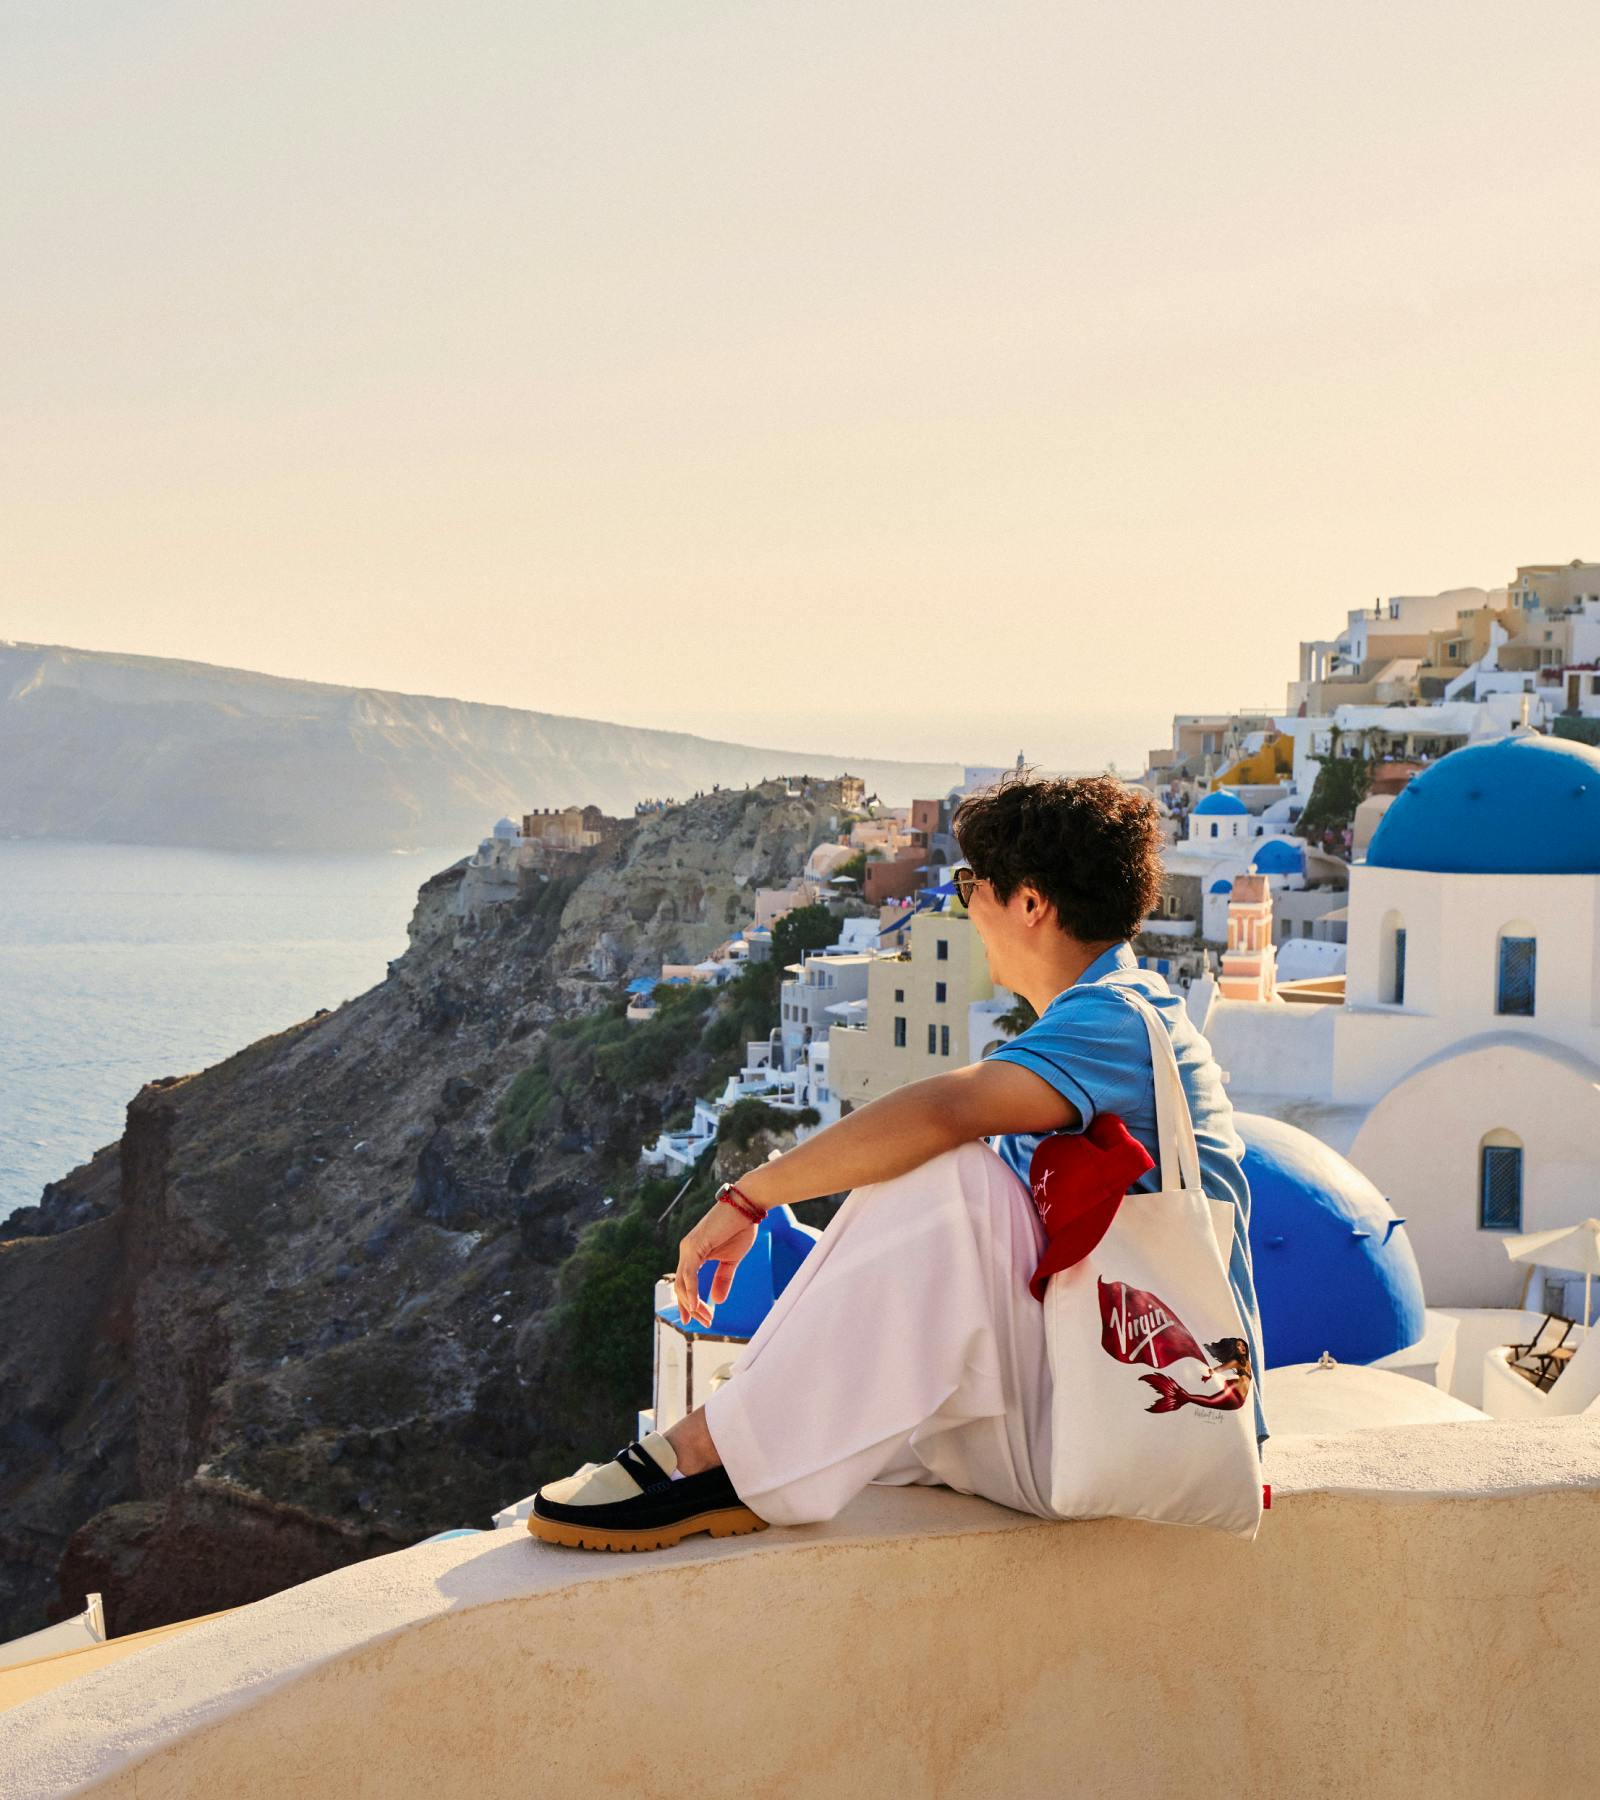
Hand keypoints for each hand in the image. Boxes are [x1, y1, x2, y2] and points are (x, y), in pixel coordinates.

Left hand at [674, 1199, 759, 1327]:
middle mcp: (686, 1250)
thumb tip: (717, 1300)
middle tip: (705, 1322)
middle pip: (681, 1287)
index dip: (691, 1304)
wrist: (747, 1207)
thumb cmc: (740, 1228)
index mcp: (693, 1254)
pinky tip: (695, 1305)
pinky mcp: (695, 1246)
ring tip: (703, 1318)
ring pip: (683, 1283)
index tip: (701, 1319)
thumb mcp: (731, 1260)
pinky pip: (689, 1274)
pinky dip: (691, 1291)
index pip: (686, 1284)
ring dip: (692, 1303)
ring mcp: (688, 1248)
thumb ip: (722, 1279)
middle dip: (691, 1308)